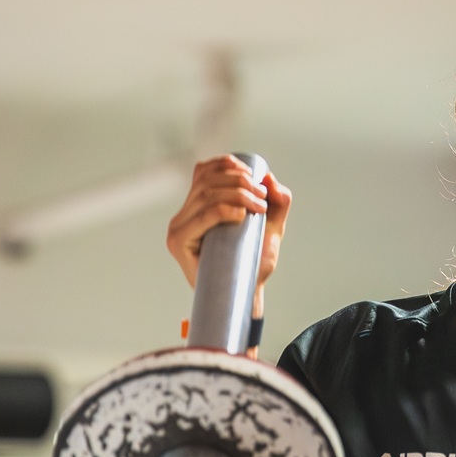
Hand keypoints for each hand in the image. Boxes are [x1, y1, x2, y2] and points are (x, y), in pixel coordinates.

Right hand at [166, 154, 291, 295]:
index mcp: (196, 207)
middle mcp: (183, 216)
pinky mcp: (179, 243)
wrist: (248, 292)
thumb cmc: (254, 262)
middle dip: (240, 182)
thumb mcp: (271, 226)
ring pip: (207, 195)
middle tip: (263, 198)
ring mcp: (178, 229)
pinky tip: (241, 215)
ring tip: (259, 208)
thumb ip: (277, 202)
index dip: (228, 165)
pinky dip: (223, 209)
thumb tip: (269, 177)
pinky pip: (202, 216)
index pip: (204, 171)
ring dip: (238, 194)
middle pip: (208, 180)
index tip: (255, 177)